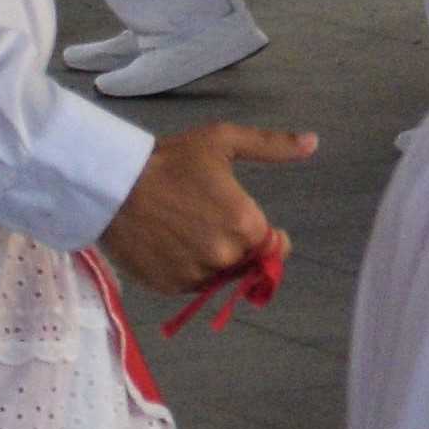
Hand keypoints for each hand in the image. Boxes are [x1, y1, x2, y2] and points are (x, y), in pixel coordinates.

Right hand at [98, 121, 318, 300]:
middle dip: (236, 244)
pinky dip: (186, 269)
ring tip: (187, 228)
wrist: (115, 184)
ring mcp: (195, 275)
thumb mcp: (224, 141)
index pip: (275, 246)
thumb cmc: (172, 159)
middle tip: (208, 217)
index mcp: (245, 224)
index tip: (246, 220)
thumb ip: (272, 146)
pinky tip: (171, 242)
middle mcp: (224, 256)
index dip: (266, 235)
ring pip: (218, 275)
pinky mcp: (169, 287)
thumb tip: (314, 142)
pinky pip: (190, 284)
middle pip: (246, 261)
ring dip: (211, 258)